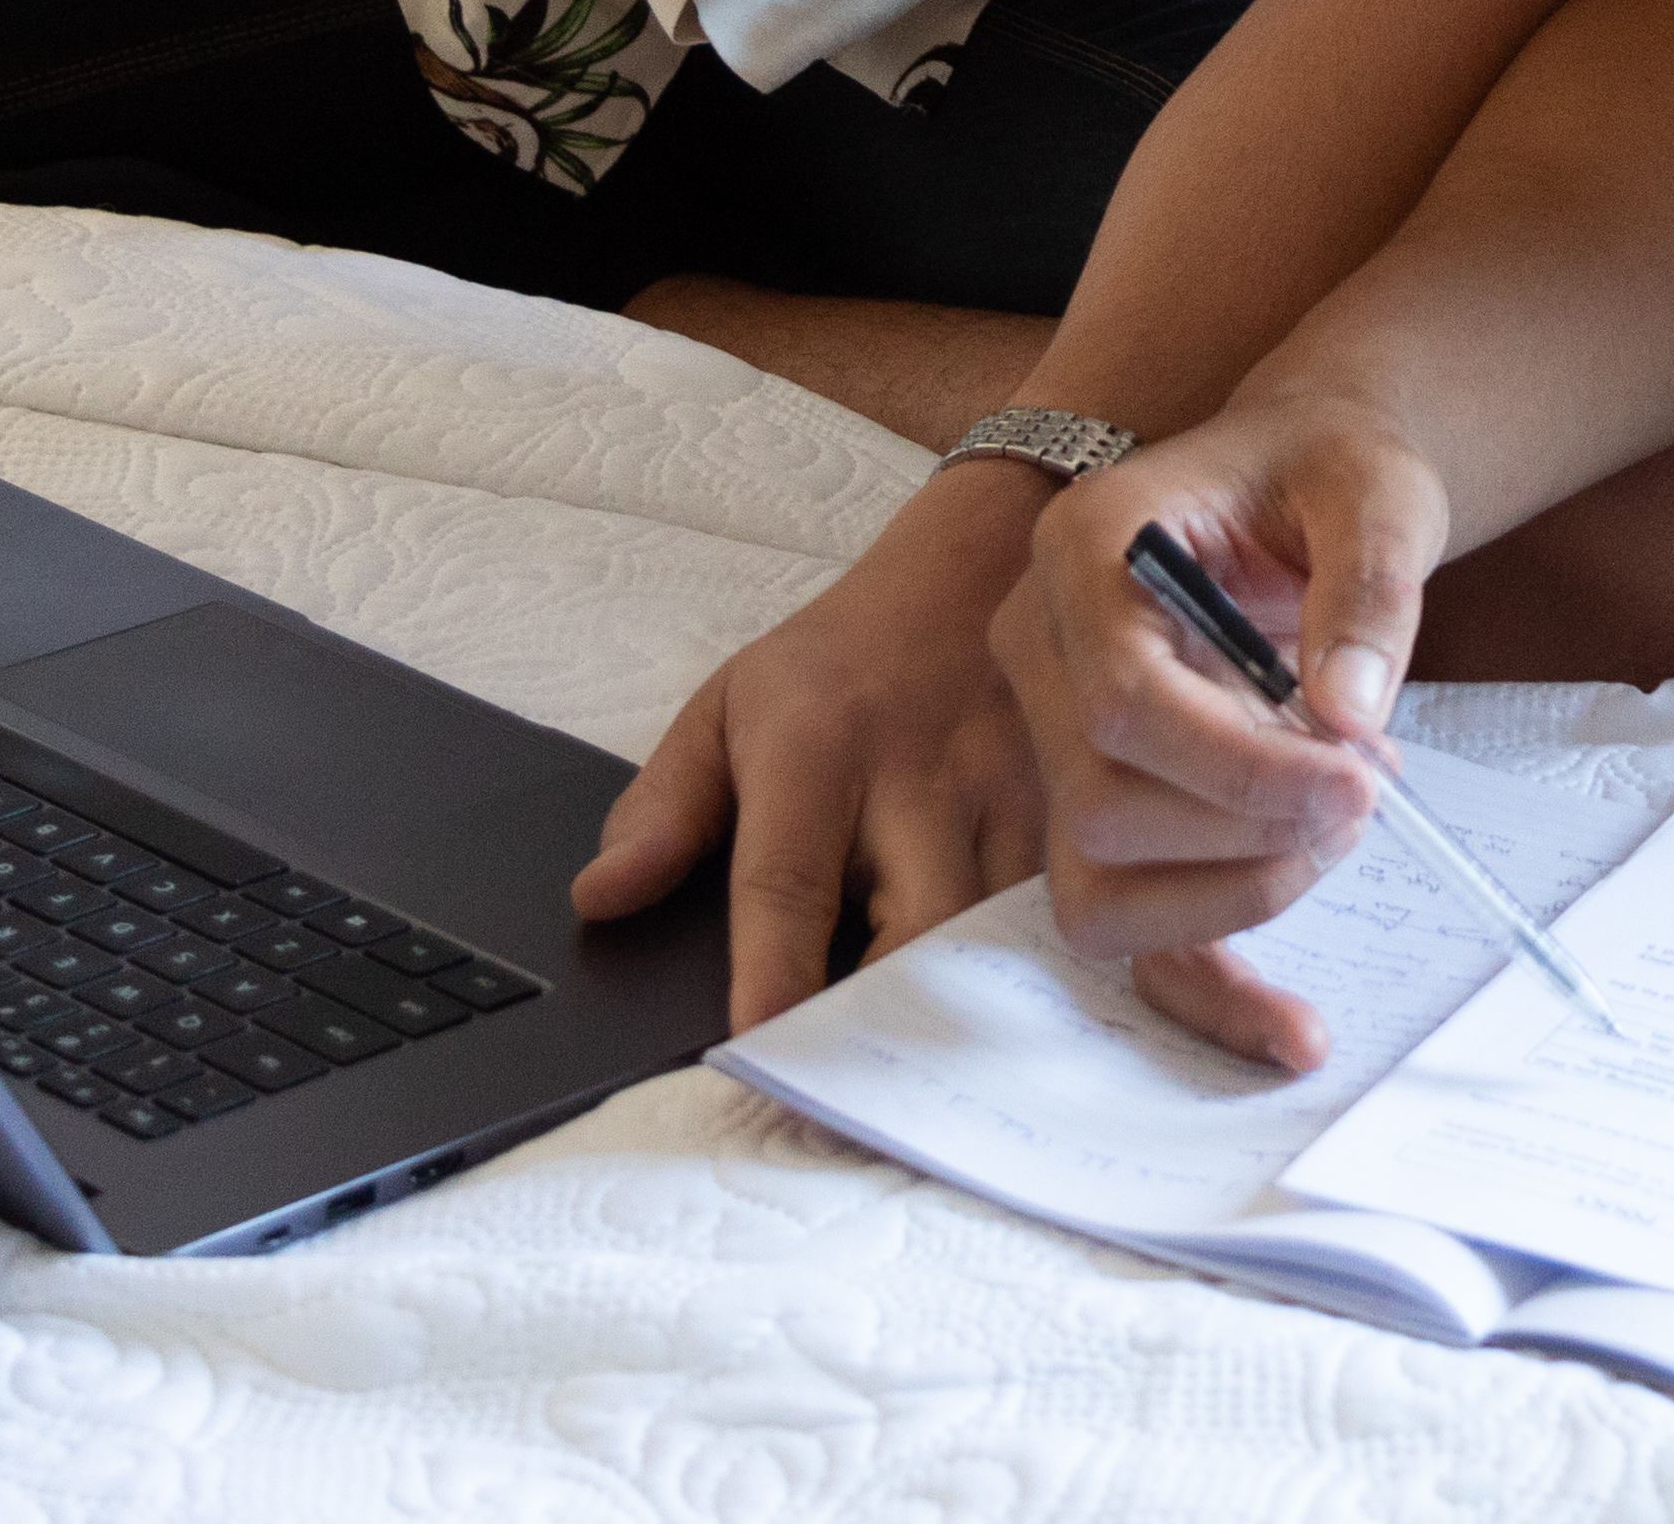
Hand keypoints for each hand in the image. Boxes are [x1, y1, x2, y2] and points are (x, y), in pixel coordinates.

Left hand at [576, 467, 1053, 1030]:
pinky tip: (1003, 1024)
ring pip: (996, 939)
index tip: (756, 1052)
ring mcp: (1012, 798)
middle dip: (884, 1022)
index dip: (773, 977)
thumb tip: (600, 898)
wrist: (979, 572)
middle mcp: (923, 778)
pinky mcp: (1072, 819)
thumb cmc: (839, 666)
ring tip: (920, 1085)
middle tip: (847, 1101)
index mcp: (818, 750)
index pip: (788, 882)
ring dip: (958, 1015)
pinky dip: (1021, 977)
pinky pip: (1052, 920)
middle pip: (917, 930)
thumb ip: (663, 807)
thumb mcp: (727, 708)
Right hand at [994, 388, 1458, 1074]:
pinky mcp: (1097, 804)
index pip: (1120, 699)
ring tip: (1335, 834)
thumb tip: (1347, 716)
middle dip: (1248, 828)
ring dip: (1234, 894)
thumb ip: (1366, 588)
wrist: (1302, 478)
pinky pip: (1124, 926)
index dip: (1239, 765)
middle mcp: (1037, 648)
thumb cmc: (1328, 473)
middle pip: (1100, 803)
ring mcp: (1052, 736)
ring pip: (1094, 885)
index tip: (1358, 781)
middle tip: (1364, 795)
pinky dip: (1208, 986)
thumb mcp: (1374, 491)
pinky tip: (1291, 1030)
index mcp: (1083, 546)